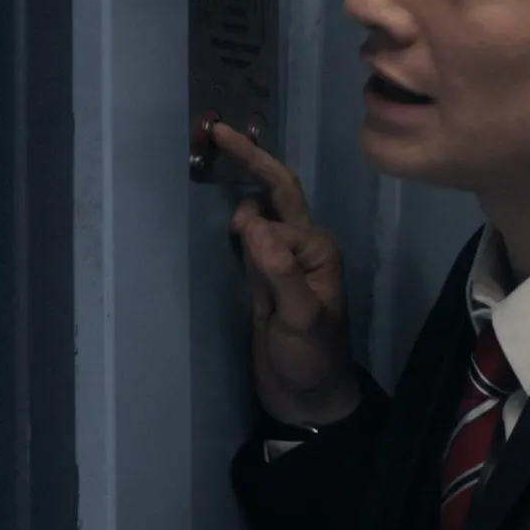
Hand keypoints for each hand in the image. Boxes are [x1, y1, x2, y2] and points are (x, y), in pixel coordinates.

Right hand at [212, 123, 361, 426]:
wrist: (308, 399)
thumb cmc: (311, 359)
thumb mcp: (299, 317)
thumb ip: (278, 269)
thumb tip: (250, 220)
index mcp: (317, 249)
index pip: (279, 206)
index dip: (253, 182)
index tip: (224, 153)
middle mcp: (302, 247)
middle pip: (275, 192)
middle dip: (249, 160)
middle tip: (215, 130)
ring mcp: (282, 262)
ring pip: (259, 214)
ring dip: (241, 189)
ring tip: (212, 162)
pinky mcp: (264, 280)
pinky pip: (250, 240)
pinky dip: (237, 221)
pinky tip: (223, 209)